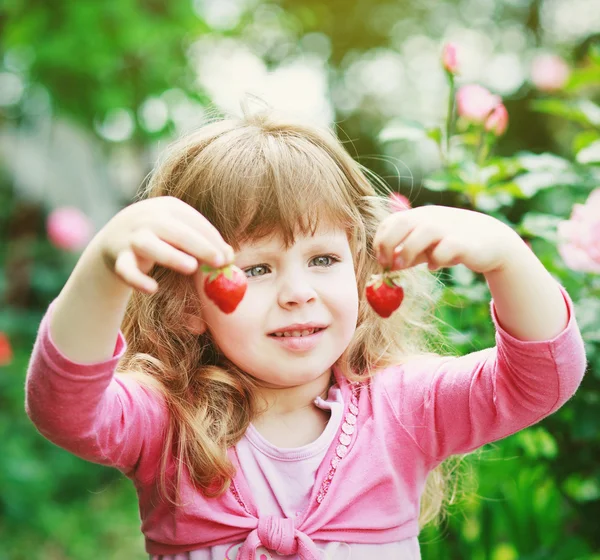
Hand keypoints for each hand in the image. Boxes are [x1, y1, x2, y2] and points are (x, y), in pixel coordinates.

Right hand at [95, 196, 233, 293]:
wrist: (115, 237)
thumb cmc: (162, 235)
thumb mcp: (181, 232)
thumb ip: (204, 241)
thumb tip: (229, 256)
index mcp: (168, 207)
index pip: (193, 221)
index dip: (212, 238)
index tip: (228, 256)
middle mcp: (147, 218)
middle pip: (174, 230)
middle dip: (199, 245)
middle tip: (219, 261)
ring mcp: (131, 237)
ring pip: (149, 245)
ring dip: (170, 256)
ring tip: (191, 267)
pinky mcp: (118, 258)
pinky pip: (126, 270)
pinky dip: (137, 280)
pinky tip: (153, 289)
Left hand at [373, 205, 519, 273]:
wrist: (492, 241)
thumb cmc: (452, 243)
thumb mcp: (426, 247)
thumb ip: (406, 254)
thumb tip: (386, 267)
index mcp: (419, 217)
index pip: (391, 221)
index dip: (381, 240)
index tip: (381, 259)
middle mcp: (432, 218)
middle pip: (403, 222)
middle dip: (388, 243)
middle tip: (387, 263)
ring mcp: (449, 228)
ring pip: (423, 232)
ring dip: (408, 250)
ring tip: (404, 265)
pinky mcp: (465, 242)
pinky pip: (446, 248)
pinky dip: (436, 258)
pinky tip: (435, 265)